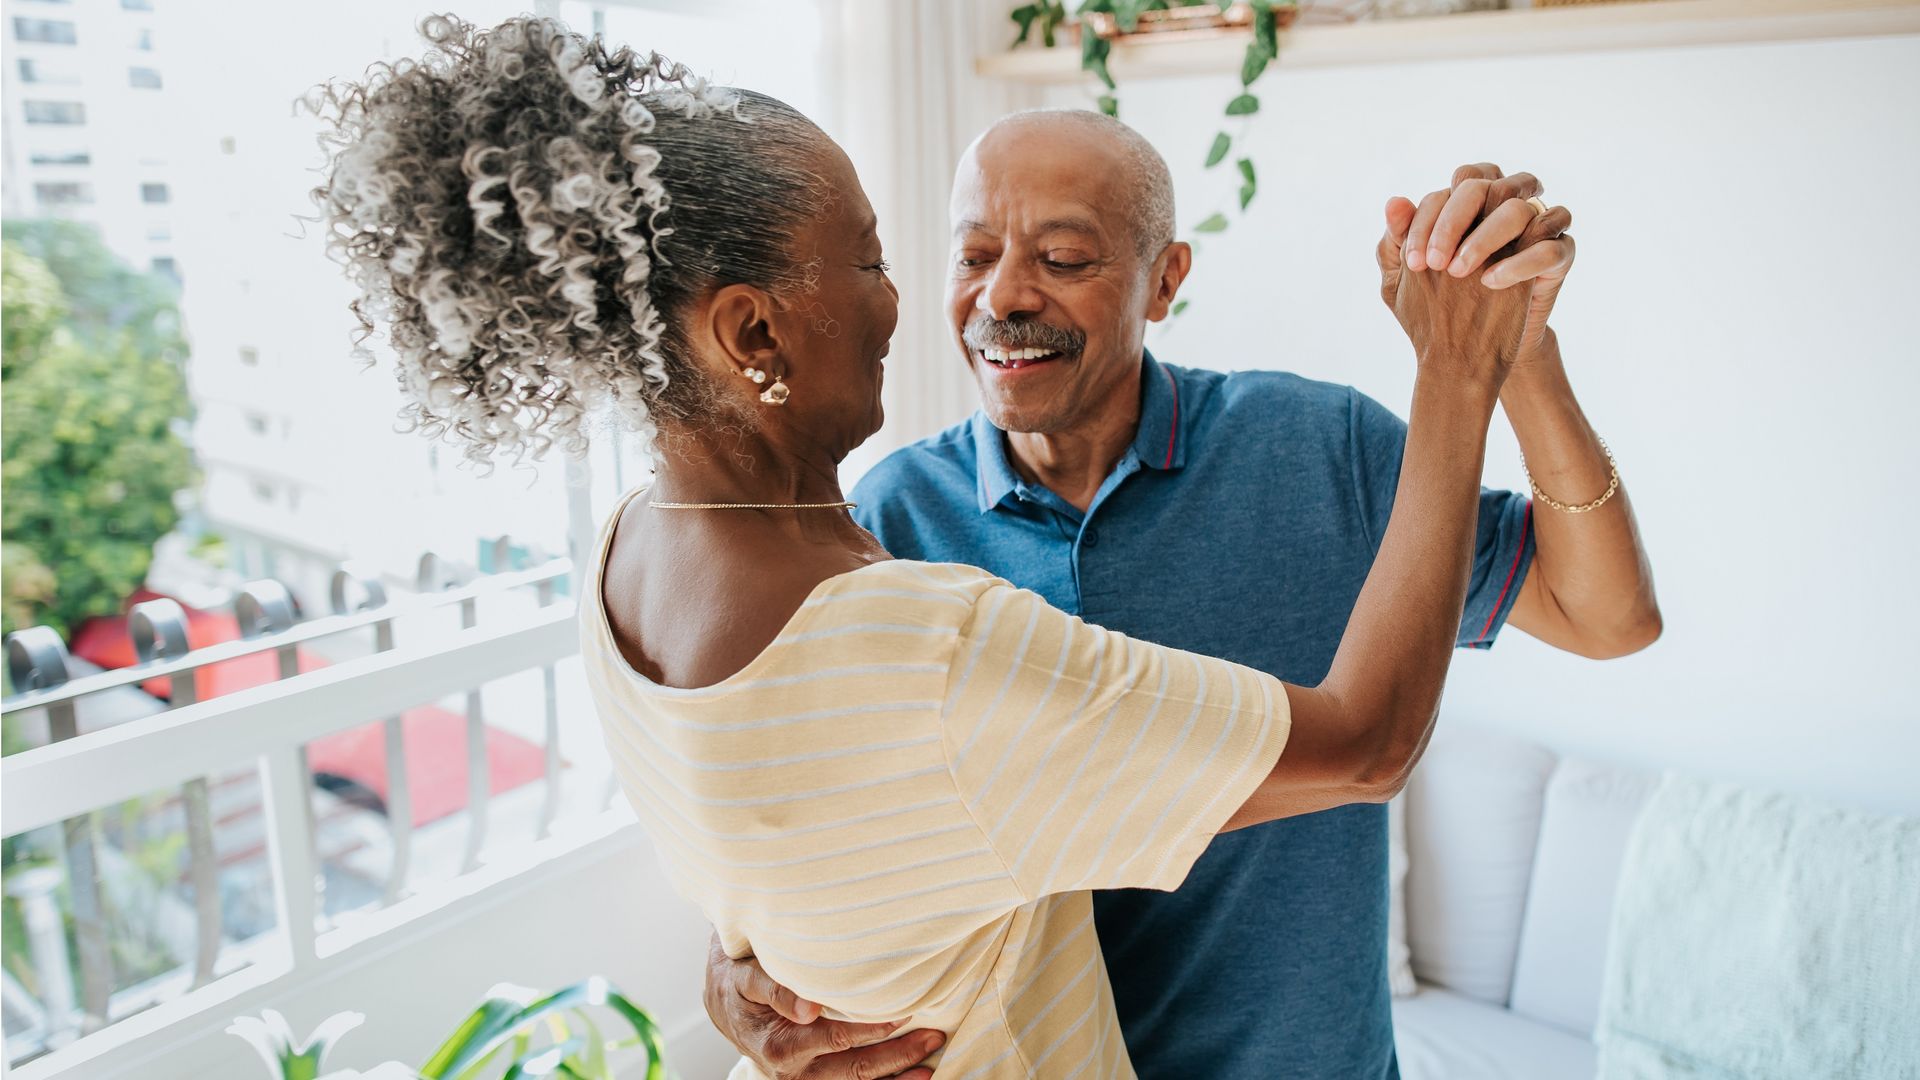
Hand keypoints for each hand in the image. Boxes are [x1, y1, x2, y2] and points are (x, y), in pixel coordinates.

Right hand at [704, 933, 943, 1079]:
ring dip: (896, 1079)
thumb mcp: (744, 977)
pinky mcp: (814, 1077)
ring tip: (930, 1068)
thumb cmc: (738, 982)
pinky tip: (912, 1077)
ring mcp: (805, 1079)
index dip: (871, 1028)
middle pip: (854, 1069)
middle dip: (897, 1056)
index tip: (903, 1012)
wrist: (723, 1004)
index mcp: (779, 1045)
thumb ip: (773, 987)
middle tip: (932, 1037)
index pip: (834, 1039)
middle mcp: (793, 1071)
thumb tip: (808, 1006)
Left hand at [1380, 163, 1575, 361]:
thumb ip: (1396, 240)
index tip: (1413, 261)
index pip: (1451, 189)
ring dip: (1484, 238)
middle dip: (1452, 223)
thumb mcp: (1406, 279)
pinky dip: (1521, 261)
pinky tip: (1490, 282)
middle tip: (1434, 264)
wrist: (1475, 352)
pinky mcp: (1560, 254)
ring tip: (1457, 273)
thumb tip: (1394, 202)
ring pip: (1520, 209)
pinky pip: (1550, 246)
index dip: (1428, 219)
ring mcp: (1537, 226)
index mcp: (1471, 202)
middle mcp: (1505, 205)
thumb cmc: (1439, 307)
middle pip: (1485, 186)